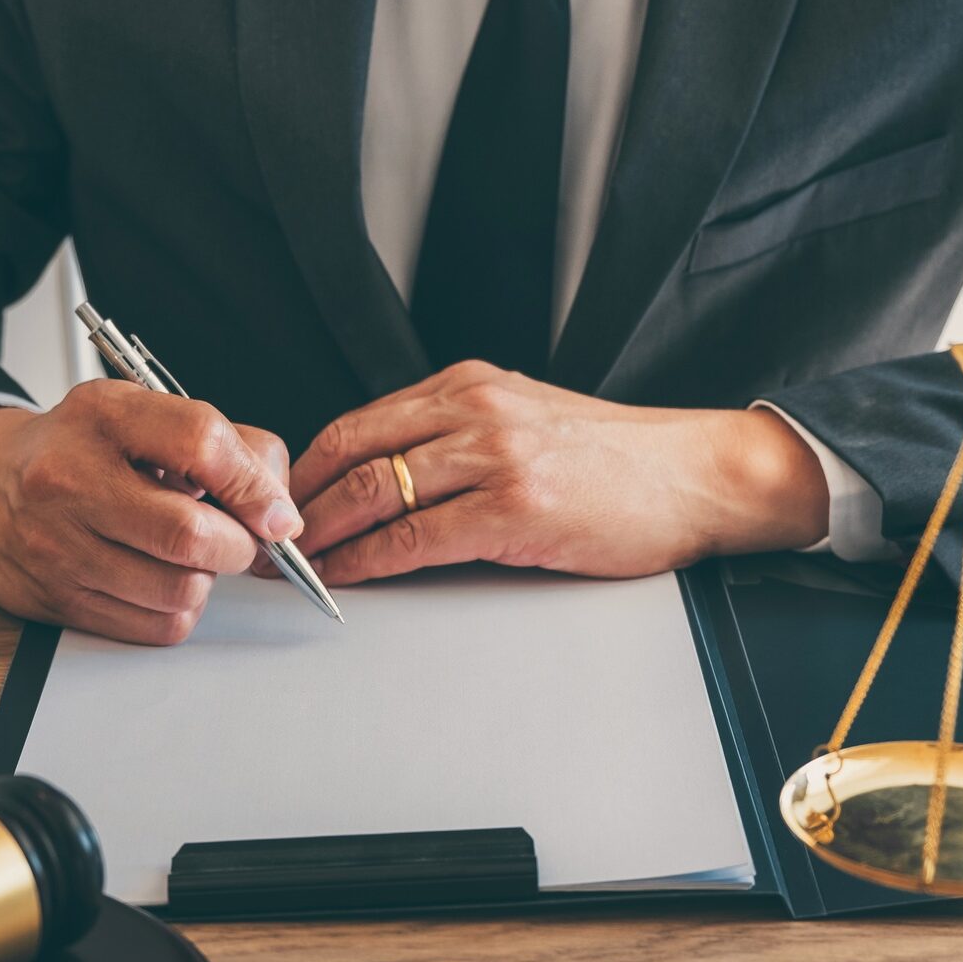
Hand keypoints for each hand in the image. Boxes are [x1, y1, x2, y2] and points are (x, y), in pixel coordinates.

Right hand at [0, 380, 300, 643]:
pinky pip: (158, 625)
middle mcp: (70, 478)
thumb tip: (281, 511)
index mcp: (105, 415)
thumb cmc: (86, 451)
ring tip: (186, 556)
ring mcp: (57, 544)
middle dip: (238, 546)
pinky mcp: (58, 599)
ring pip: (181, 589)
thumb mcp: (149, 419)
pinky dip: (177, 609)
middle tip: (237, 540)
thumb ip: (230, 448)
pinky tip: (158, 579)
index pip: (201, 443)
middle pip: (192, 534)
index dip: (256, 487)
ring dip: (205, 579)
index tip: (277, 515)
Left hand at [288, 362, 828, 584]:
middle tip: (268, 535)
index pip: (361, 421)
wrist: (693, 476)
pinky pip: (417, 537)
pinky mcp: (514, 509)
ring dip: (325, 534)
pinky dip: (371, 560)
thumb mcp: (529, 421)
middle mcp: (474, 410)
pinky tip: (349, 576)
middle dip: (301, 501)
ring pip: (376, 492)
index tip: (286, 499)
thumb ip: (462, 437)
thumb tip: (395, 480)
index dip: (309, 465)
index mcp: (471, 385)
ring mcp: (494, 456)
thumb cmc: (618, 460)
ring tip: (296, 565)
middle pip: (353, 452)